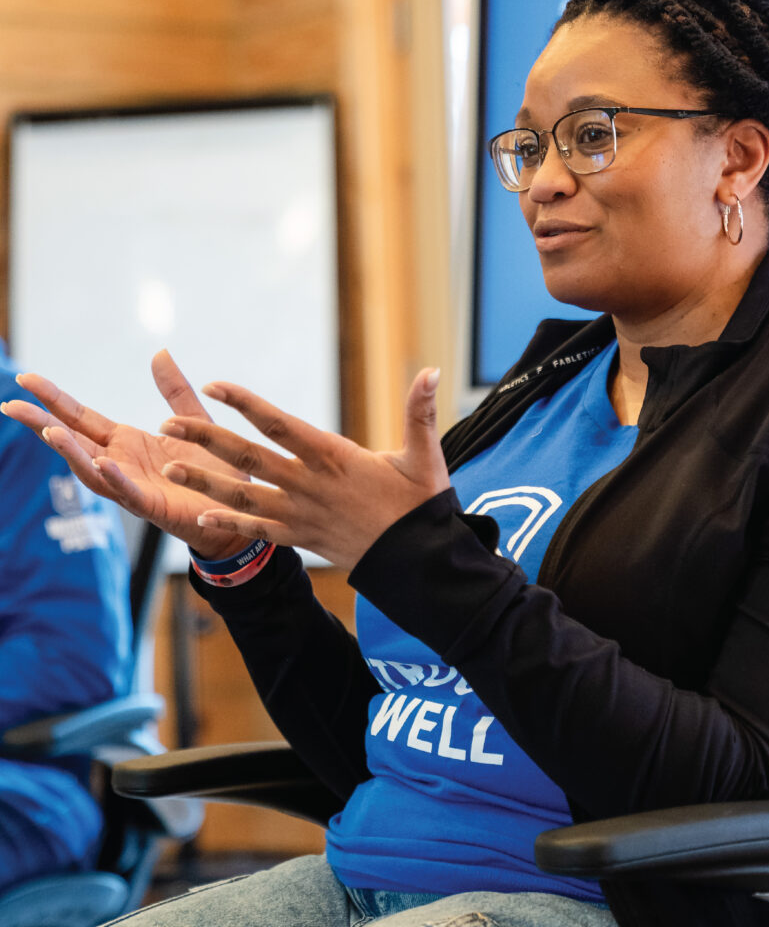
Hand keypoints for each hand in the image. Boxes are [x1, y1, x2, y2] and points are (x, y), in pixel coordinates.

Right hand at [0, 351, 252, 559]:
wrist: (238, 509)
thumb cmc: (213, 469)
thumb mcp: (194, 420)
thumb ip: (174, 390)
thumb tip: (160, 352)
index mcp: (126, 441)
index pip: (81, 417)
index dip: (54, 398)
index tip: (25, 379)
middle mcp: (120, 463)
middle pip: (73, 441)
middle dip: (41, 423)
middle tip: (10, 404)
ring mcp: (132, 486)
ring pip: (91, 469)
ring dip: (70, 451)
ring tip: (49, 430)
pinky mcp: (153, 506)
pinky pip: (128, 492)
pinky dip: (114, 478)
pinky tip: (101, 463)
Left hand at [158, 367, 450, 569]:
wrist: (416, 563)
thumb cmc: (421, 507)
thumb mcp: (424, 456)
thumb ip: (420, 412)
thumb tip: (433, 371)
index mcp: (333, 458)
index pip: (280, 424)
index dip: (246, 404)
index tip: (214, 386)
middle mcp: (309, 485)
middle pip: (249, 457)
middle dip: (206, 439)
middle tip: (168, 424)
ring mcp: (302, 514)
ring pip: (244, 496)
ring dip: (205, 481)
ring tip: (169, 470)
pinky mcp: (303, 538)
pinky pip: (260, 530)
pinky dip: (230, 523)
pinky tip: (201, 516)